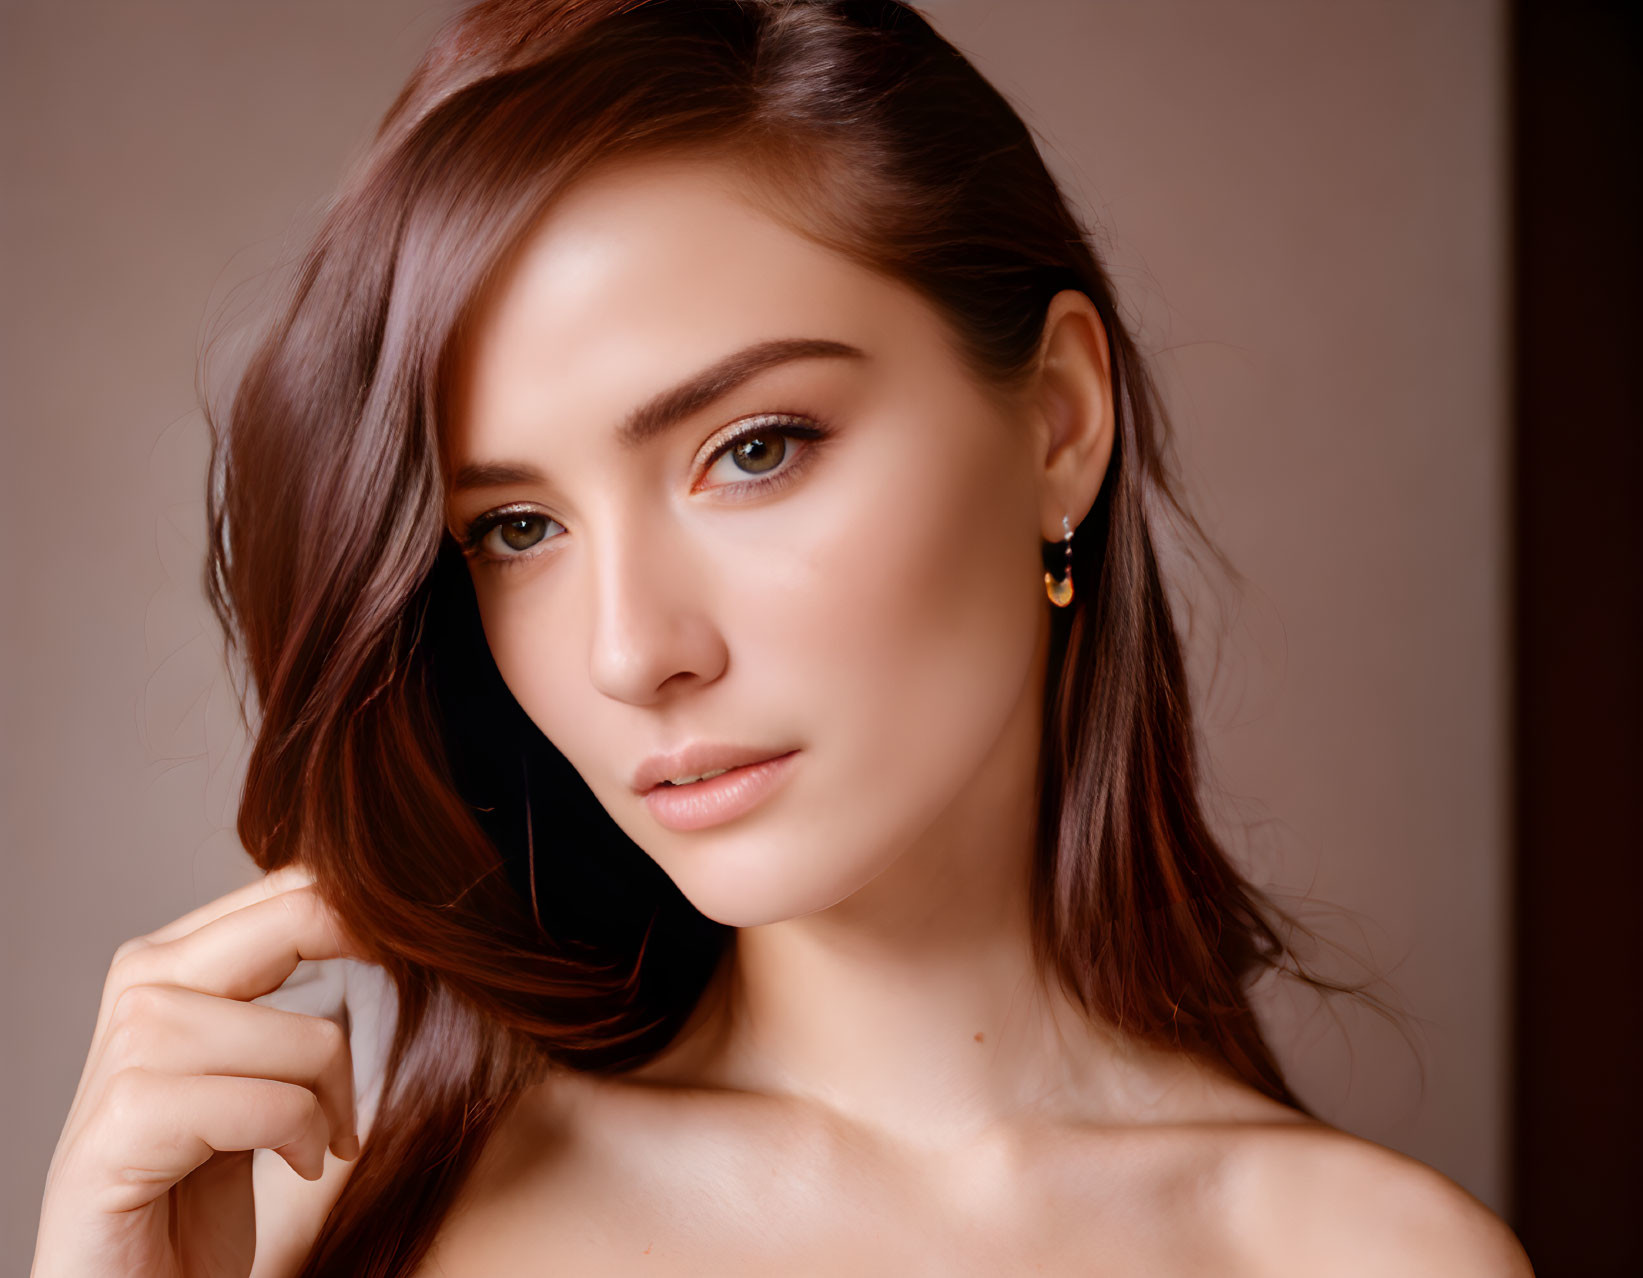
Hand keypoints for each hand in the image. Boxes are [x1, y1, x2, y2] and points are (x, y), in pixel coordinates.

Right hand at [32, 865, 364, 1277]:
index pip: (289, 885)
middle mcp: (141, 985)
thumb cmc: (197, 1187)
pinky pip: (271, 1104)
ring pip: (306, 1034)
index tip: (420, 943)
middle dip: (371, 960)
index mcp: (171, 959)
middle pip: (297, 918)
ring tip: (313, 1140)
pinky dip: (302, 1141)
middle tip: (403, 1003)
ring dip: (331, 1101)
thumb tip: (385, 926)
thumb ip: (288, 1002)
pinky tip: (294, 1165)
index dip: (371, 905)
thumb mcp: (254, 1075)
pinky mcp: (125, 1125)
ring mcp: (127, 1051)